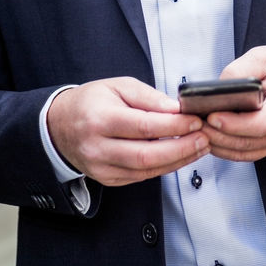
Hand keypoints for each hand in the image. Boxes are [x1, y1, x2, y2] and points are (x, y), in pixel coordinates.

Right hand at [46, 77, 209, 185]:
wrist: (61, 126)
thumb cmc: (92, 101)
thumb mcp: (118, 86)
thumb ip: (148, 97)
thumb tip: (176, 109)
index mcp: (100, 119)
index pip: (143, 126)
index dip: (173, 126)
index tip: (195, 120)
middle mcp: (98, 147)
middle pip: (146, 155)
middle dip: (181, 148)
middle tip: (204, 138)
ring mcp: (102, 168)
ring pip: (146, 170)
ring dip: (178, 160)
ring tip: (199, 147)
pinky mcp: (108, 179)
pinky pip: (141, 177)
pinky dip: (164, 167)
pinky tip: (180, 156)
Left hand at [201, 45, 265, 162]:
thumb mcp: (265, 56)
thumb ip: (241, 70)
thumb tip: (217, 88)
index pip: (261, 123)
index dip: (234, 124)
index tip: (212, 116)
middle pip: (250, 142)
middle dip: (219, 135)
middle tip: (196, 124)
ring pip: (247, 152)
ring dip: (220, 145)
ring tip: (199, 131)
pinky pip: (249, 153)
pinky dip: (228, 149)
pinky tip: (212, 138)